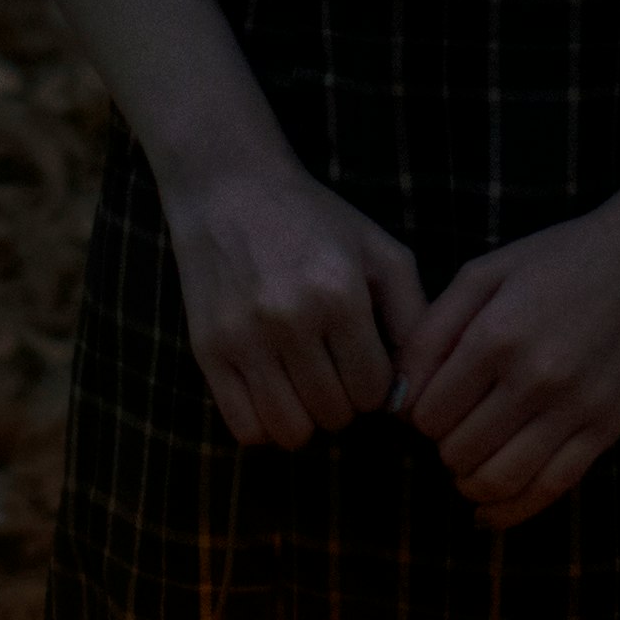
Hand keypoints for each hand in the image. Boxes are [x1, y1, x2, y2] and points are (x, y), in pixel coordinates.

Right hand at [162, 160, 425, 449]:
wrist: (230, 188)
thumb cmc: (316, 223)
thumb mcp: (380, 252)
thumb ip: (412, 318)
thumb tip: (409, 394)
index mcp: (340, 293)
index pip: (374, 391)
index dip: (376, 385)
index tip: (364, 362)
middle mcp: (290, 318)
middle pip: (335, 414)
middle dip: (343, 401)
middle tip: (333, 369)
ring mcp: (243, 337)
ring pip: (290, 431)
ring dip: (306, 418)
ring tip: (304, 383)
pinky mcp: (207, 349)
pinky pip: (245, 428)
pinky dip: (265, 424)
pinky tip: (272, 392)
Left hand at [401, 173, 619, 524]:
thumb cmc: (561, 258)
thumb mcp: (485, 273)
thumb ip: (431, 332)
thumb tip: (397, 398)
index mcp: (497, 336)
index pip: (428, 413)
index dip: (417, 414)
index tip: (429, 401)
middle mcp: (536, 379)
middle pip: (457, 450)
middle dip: (443, 444)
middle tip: (453, 425)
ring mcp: (576, 409)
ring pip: (498, 479)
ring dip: (469, 480)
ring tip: (468, 461)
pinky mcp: (607, 429)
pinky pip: (551, 489)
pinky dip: (510, 511)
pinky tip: (487, 511)